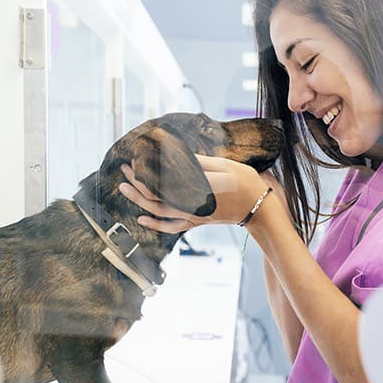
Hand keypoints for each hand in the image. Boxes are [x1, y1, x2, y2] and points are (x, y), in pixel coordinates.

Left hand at [118, 155, 273, 233]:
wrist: (258, 208)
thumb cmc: (245, 183)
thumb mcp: (225, 166)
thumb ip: (200, 163)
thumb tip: (178, 156)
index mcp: (197, 188)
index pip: (163, 180)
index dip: (146, 170)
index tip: (136, 158)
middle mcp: (191, 204)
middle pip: (155, 195)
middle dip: (136, 182)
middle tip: (124, 168)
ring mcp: (192, 216)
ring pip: (159, 212)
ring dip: (139, 200)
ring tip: (124, 188)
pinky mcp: (196, 222)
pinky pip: (171, 226)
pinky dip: (155, 224)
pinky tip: (142, 219)